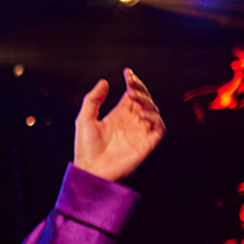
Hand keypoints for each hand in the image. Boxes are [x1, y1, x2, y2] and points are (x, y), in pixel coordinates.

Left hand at [73, 68, 165, 182]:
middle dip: (140, 89)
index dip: (132, 82)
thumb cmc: (86, 149)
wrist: (90, 170)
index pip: (131, 95)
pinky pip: (159, 128)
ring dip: (147, 101)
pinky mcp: (147, 144)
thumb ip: (93, 100)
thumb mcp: (85, 119)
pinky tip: (143, 113)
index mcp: (119, 116)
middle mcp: (131, 122)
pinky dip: (155, 118)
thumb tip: (105, 82)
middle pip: (144, 100)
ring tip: (134, 97)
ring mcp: (140, 132)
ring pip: (153, 111)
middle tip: (131, 84)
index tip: (127, 73)